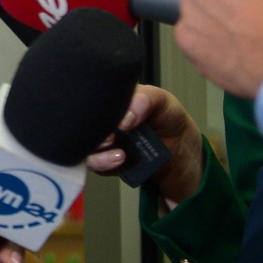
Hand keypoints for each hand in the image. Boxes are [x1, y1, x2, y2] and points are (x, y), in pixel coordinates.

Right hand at [87, 85, 201, 207]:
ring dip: (97, 153)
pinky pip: (92, 164)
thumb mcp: (163, 101)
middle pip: (80, 124)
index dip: (93, 107)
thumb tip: (124, 118)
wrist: (182, 153)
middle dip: (92, 134)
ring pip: (83, 146)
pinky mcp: (104, 159)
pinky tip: (120, 161)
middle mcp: (101, 119)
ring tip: (119, 154)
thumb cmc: (169, 119)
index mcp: (110, 99)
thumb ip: (146, 100)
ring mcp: (100, 140)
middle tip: (111, 138)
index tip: (108, 117)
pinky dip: (102, 164)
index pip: (89, 98)